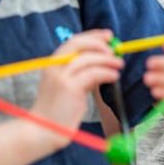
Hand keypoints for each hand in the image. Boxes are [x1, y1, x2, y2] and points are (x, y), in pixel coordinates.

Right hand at [30, 29, 123, 148]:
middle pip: (78, 44)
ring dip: (107, 59)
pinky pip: (92, 74)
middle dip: (99, 43)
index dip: (92, 36)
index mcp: (54, 63)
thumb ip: (83, 72)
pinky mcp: (69, 88)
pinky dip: (106, 72)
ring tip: (119, 64)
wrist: (44, 129)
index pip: (74, 41)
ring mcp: (61, 76)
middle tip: (114, 50)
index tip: (108, 35)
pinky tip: (114, 76)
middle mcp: (55, 66)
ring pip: (88, 58)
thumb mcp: (71, 85)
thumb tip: (104, 61)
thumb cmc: (59, 109)